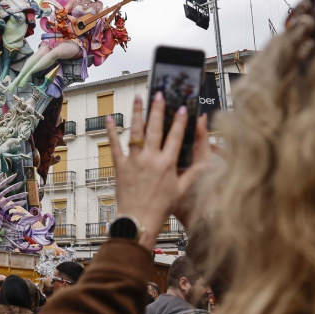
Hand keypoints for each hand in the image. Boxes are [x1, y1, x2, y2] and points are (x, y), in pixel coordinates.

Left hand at [106, 93, 210, 250]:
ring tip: (139, 97)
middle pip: (155, 128)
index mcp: (168, 164)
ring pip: (136, 132)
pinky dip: (111, 132)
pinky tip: (109, 118)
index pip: (176, 136)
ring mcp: (134, 161)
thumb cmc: (162, 206)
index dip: (180, 121)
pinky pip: (114, 146)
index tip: (182, 107)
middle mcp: (151, 159)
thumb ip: (192, 172)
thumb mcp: (182, 189)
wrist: (139, 220)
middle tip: (159, 93)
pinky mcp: (120, 166)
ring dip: (137, 113)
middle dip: (158, 109)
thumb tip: (205, 160)